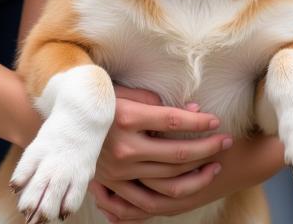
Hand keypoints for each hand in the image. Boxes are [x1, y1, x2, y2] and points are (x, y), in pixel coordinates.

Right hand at [91, 86, 230, 220]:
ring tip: (215, 163)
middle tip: (226, 141)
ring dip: (197, 174)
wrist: (66, 129)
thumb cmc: (99, 103)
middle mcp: (125, 148)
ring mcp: (120, 172)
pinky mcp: (115, 187)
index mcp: (127, 118)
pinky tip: (191, 185)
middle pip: (177, 154)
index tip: (216, 120)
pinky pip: (150, 199)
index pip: (173, 121)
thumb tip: (193, 108)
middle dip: (207, 147)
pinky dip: (174, 195)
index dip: (198, 122)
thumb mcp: (124, 92)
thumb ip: (156, 100)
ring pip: (168, 181)